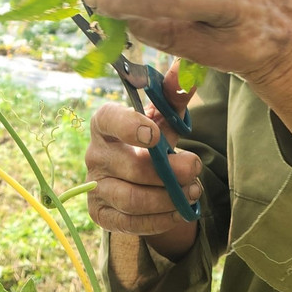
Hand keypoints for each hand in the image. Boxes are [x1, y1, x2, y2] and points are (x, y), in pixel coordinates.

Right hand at [86, 61, 201, 257]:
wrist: (136, 177)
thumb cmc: (151, 139)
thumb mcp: (164, 118)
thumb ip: (175, 95)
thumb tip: (187, 68)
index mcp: (105, 122)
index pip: (108, 119)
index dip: (129, 125)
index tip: (155, 134)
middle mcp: (94, 153)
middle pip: (130, 165)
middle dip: (169, 170)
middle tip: (196, 167)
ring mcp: (95, 186)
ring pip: (131, 198)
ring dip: (168, 197)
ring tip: (193, 191)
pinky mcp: (101, 214)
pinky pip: (130, 223)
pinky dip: (159, 220)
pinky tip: (179, 212)